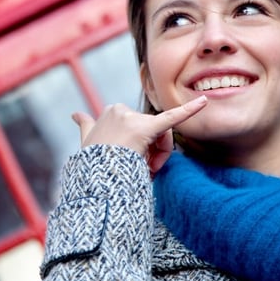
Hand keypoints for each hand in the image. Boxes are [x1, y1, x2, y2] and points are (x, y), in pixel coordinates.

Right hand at [71, 96, 206, 174]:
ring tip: (146, 171)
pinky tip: (204, 102)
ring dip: (159, 156)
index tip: (133, 162)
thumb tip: (75, 114)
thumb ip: (85, 125)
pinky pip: (173, 117)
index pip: (138, 127)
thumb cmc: (94, 163)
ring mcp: (133, 119)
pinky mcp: (149, 128)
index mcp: (111, 111)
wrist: (95, 178)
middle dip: (153, 153)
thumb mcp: (88, 141)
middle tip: (145, 171)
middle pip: (152, 131)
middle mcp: (121, 111)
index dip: (141, 147)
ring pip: (161, 136)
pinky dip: (191, 109)